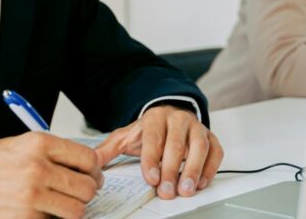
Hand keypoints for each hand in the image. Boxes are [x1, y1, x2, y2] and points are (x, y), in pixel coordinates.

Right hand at [0, 132, 102, 217]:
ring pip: (77, 209)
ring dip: (72, 210)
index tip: (89, 173)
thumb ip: (46, 152)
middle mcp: (38, 168)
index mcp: (38, 144)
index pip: (87, 157)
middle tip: (78, 192)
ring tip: (59, 205)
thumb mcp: (14, 146)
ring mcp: (33, 196)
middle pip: (87, 186)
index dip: (92, 169)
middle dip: (86, 191)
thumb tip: (76, 162)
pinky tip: (39, 213)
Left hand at [95, 105, 222, 199]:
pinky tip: (201, 182)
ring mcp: (196, 127)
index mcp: (155, 118)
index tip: (151, 178)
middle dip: (171, 170)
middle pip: (176, 145)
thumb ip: (108, 149)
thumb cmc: (149, 130)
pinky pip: (215, 151)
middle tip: (167, 191)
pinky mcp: (211, 137)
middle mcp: (178, 119)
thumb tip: (91, 162)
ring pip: (199, 147)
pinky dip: (210, 167)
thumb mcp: (126, 136)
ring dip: (193, 170)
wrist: (170, 114)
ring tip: (186, 189)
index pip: (154, 138)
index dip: (152, 159)